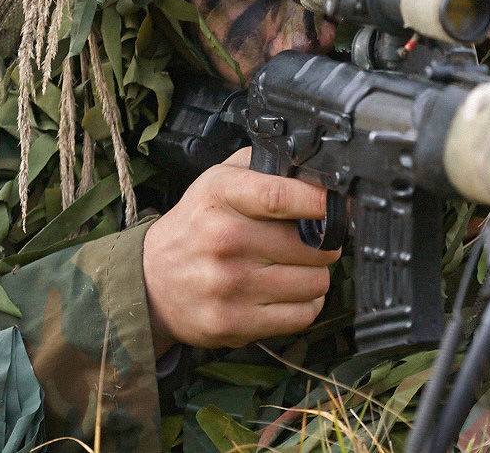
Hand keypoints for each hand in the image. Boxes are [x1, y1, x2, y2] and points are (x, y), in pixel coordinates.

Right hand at [142, 148, 340, 356]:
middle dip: (324, 244)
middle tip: (312, 243)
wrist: (151, 281)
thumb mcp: (219, 180)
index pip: (281, 197)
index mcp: (222, 197)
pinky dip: (306, 305)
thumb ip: (265, 167)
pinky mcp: (234, 322)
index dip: (320, 201)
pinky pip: (302, 315)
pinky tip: (288, 293)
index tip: (339, 205)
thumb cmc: (197, 226)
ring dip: (315, 276)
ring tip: (295, 268)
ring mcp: (229, 285)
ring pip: (315, 282)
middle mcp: (225, 240)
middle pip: (313, 246)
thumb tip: (318, 173)